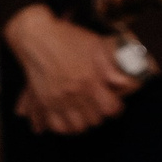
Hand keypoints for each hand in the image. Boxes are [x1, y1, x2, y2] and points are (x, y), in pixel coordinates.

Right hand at [3, 3, 137, 133]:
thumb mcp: (95, 46)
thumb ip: (112, 67)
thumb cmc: (67, 38)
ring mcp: (56, 97)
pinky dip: (64, 126)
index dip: (114, 107)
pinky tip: (68, 120)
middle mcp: (72, 92)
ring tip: (84, 114)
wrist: (35, 35)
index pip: (110, 109)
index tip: (113, 102)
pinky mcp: (43, 99)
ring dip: (83, 122)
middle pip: (94, 120)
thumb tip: (125, 83)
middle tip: (98, 106)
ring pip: (76, 126)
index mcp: (88, 80)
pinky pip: (56, 124)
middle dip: (98, 114)